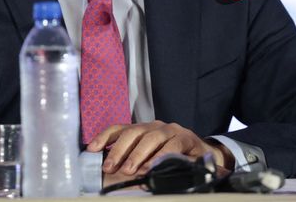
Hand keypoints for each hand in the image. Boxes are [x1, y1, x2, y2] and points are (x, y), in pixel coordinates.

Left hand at [87, 121, 234, 179]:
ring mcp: (170, 130)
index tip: (91, 150)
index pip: (119, 128)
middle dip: (119, 151)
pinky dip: (161, 157)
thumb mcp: (149, 156)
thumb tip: (112, 168)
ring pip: (151, 138)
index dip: (104, 137)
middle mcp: (153, 126)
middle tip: (111, 168)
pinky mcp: (186, 138)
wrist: (204, 155)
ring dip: (138, 155)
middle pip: (132, 132)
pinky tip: (153, 167)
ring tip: (130, 170)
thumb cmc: (171, 155)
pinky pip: (172, 146)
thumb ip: (133, 158)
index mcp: (142, 129)